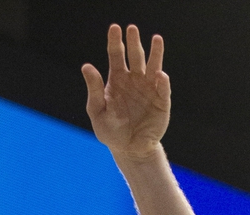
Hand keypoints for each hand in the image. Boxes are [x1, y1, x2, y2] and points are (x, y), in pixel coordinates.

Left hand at [81, 24, 169, 160]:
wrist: (129, 150)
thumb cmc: (110, 131)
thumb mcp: (97, 112)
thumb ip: (94, 90)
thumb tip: (86, 66)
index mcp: (117, 79)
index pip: (116, 55)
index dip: (115, 41)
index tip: (115, 28)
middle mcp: (134, 80)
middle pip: (135, 56)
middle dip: (134, 42)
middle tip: (132, 29)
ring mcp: (149, 89)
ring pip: (153, 66)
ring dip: (155, 53)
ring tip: (156, 39)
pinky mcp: (162, 102)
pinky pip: (163, 89)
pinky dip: (162, 82)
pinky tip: (160, 75)